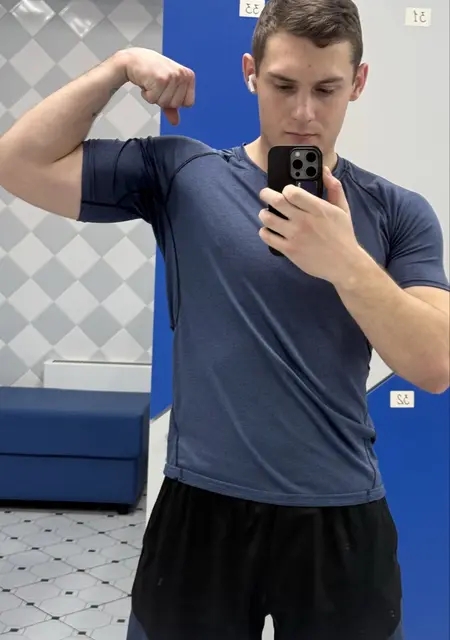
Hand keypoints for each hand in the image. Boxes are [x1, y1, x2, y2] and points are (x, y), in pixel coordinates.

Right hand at [123, 48, 194, 125]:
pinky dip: (147, 95)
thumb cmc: (151, 72)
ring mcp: (172, 77)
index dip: (174, 100)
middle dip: (163, 99)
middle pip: (176, 105)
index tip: (167, 89)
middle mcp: (182, 75)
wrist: (134, 60)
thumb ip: (172, 106)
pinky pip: (154, 100)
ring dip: (154, 97)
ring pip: (165, 103)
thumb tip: (175, 122)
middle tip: (157, 85)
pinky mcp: (160, 80)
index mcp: (189, 76)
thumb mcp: (166, 88)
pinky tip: (146, 82)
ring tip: (152, 83)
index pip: (188, 103)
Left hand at [259, 167, 362, 283]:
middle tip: (264, 194)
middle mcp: (304, 221)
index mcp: (318, 208)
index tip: (285, 191)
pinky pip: (268, 237)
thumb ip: (334, 188)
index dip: (286, 189)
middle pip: (276, 201)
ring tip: (266, 214)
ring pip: (268, 219)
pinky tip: (268, 230)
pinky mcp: (289, 250)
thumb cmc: (343, 236)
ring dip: (264, 213)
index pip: (292, 192)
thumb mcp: (343, 209)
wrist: (344, 264)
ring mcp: (295, 236)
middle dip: (266, 194)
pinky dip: (264, 232)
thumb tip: (325, 170)